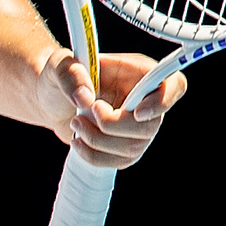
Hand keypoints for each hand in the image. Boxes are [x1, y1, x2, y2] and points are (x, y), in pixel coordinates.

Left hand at [38, 47, 187, 169]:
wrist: (51, 98)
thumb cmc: (61, 75)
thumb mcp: (59, 64)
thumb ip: (70, 73)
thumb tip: (85, 97)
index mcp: (138, 72)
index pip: (174, 84)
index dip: (164, 101)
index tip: (138, 113)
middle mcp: (145, 100)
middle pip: (151, 125)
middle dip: (114, 125)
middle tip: (89, 110)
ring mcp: (138, 127)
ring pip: (134, 147)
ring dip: (99, 140)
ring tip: (75, 123)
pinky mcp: (126, 147)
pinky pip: (119, 161)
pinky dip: (94, 156)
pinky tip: (78, 141)